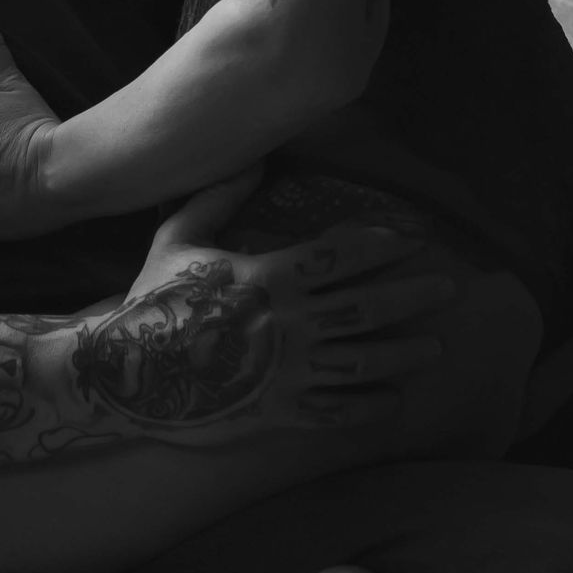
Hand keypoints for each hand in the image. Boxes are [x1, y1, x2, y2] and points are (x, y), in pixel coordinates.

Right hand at [64, 176, 457, 444]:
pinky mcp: (279, 413)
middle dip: (411, 297)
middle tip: (447, 290)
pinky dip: (368, 407)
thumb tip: (256, 159)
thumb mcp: (177, 236)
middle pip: (366, 307)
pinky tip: (391, 400)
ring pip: (362, 361)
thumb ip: (219, 196)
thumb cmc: (152, 300)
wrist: (124, 374)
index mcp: (269, 278)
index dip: (377, 247)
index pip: (339, 256)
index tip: (407, 244)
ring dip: (403, 354)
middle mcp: (289, 325)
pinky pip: (335, 411)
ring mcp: (288, 373)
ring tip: (435, 348)